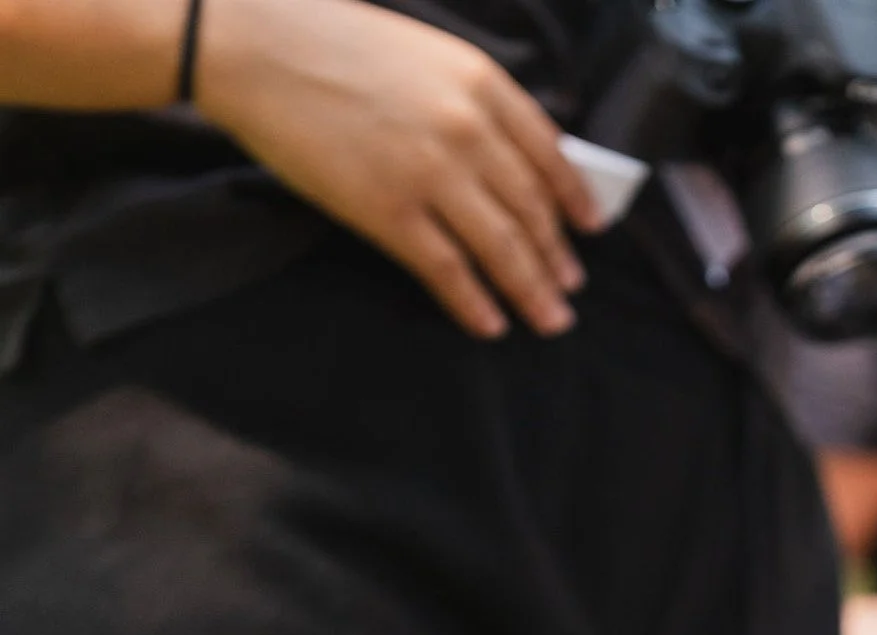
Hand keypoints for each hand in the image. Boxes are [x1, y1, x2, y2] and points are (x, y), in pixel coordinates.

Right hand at [198, 0, 601, 339]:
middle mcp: (468, 131)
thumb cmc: (334, 40)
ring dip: (532, 291)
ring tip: (550, 318)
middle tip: (570, 288)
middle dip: (556, 257)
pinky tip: (490, 324)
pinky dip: (475, 303)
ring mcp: (431, 175)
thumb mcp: (426, 53)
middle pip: (531, 210)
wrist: (258, 44)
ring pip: (502, 248)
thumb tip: (512, 156)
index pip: (549, 155)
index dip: (574, 200)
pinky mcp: (389, 212)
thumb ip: (473, 100)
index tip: (589, 229)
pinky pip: (448, 271)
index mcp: (482, 84)